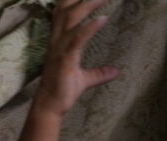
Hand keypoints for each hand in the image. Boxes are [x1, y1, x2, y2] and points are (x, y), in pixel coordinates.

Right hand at [33, 0, 119, 116]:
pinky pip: (78, 38)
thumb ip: (99, 73)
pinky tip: (103, 19)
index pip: (63, 12)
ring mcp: (60, 48)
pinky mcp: (66, 58)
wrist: (50, 106)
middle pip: (67, 9)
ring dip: (88, 5)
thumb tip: (116, 71)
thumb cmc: (63, 91)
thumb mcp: (84, 79)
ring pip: (72, 18)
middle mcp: (58, 40)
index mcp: (60, 40)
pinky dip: (90, 27)